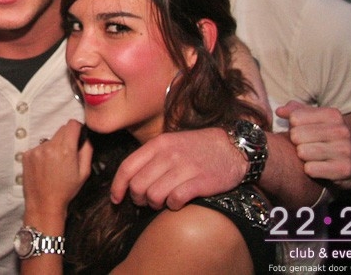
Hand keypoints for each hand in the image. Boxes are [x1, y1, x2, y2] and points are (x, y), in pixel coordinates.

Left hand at [22, 120, 92, 218]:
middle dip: (66, 138)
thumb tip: (87, 137)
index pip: (72, 124)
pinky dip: (43, 153)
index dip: (77, 128)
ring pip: (50, 139)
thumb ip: (87, 150)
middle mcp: (49, 147)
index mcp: (65, 150)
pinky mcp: (27, 155)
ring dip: (54, 146)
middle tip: (67, 154)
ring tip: (54, 164)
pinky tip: (44, 167)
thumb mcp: (84, 173)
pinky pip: (38, 147)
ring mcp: (36, 150)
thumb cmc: (65, 191)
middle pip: (61, 130)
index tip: (78, 135)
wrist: (44, 204)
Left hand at [110, 128, 246, 209]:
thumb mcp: (170, 143)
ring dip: (155, 204)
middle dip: (138, 199)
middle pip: (138, 185)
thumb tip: (128, 179)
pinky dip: (173, 205)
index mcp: (158, 144)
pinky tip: (178, 202)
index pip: (127, 167)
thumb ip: (150, 158)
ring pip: (154, 195)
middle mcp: (168, 155)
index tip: (116, 199)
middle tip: (146, 202)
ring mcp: (185, 167)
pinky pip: (175, 200)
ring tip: (162, 202)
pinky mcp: (200, 181)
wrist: (234, 148)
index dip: (117, 187)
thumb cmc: (197, 148)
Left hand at [277, 101, 350, 187]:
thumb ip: (296, 111)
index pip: (295, 118)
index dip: (294, 127)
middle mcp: (341, 130)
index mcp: (333, 115)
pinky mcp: (344, 169)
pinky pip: (310, 169)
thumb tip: (279, 111)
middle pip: (297, 135)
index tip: (304, 132)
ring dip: (303, 157)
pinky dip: (310, 170)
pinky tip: (319, 168)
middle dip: (297, 143)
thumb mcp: (317, 120)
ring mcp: (344, 150)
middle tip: (308, 147)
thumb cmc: (330, 138)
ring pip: (302, 152)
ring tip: (313, 157)